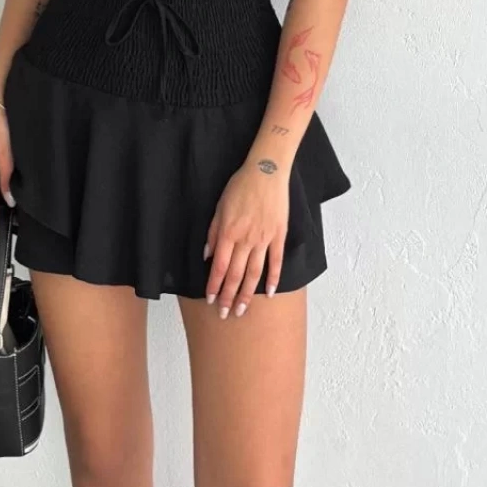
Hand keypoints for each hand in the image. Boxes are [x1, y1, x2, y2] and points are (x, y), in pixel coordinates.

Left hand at [203, 158, 289, 317]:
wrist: (266, 172)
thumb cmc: (239, 187)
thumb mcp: (219, 207)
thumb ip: (213, 233)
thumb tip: (208, 256)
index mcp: (229, 232)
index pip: (220, 267)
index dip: (215, 286)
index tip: (211, 300)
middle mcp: (246, 239)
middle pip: (236, 275)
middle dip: (230, 297)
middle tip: (226, 314)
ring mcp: (264, 239)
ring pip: (255, 273)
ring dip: (248, 294)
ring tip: (243, 310)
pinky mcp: (279, 235)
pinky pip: (276, 261)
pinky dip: (273, 278)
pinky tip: (270, 293)